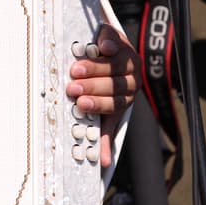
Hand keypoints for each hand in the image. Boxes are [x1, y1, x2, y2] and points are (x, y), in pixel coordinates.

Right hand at [67, 22, 138, 168]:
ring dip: (96, 68)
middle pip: (115, 84)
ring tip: (76, 69)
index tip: (81, 104)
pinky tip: (100, 47)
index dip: (99, 104)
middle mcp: (132, 80)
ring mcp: (128, 59)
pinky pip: (117, 43)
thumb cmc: (106, 88)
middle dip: (94, 87)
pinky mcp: (121, 41)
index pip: (115, 104)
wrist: (116, 57)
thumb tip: (104, 163)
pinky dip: (109, 45)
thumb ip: (105, 132)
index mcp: (126, 99)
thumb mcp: (106, 110)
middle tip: (74, 87)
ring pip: (116, 65)